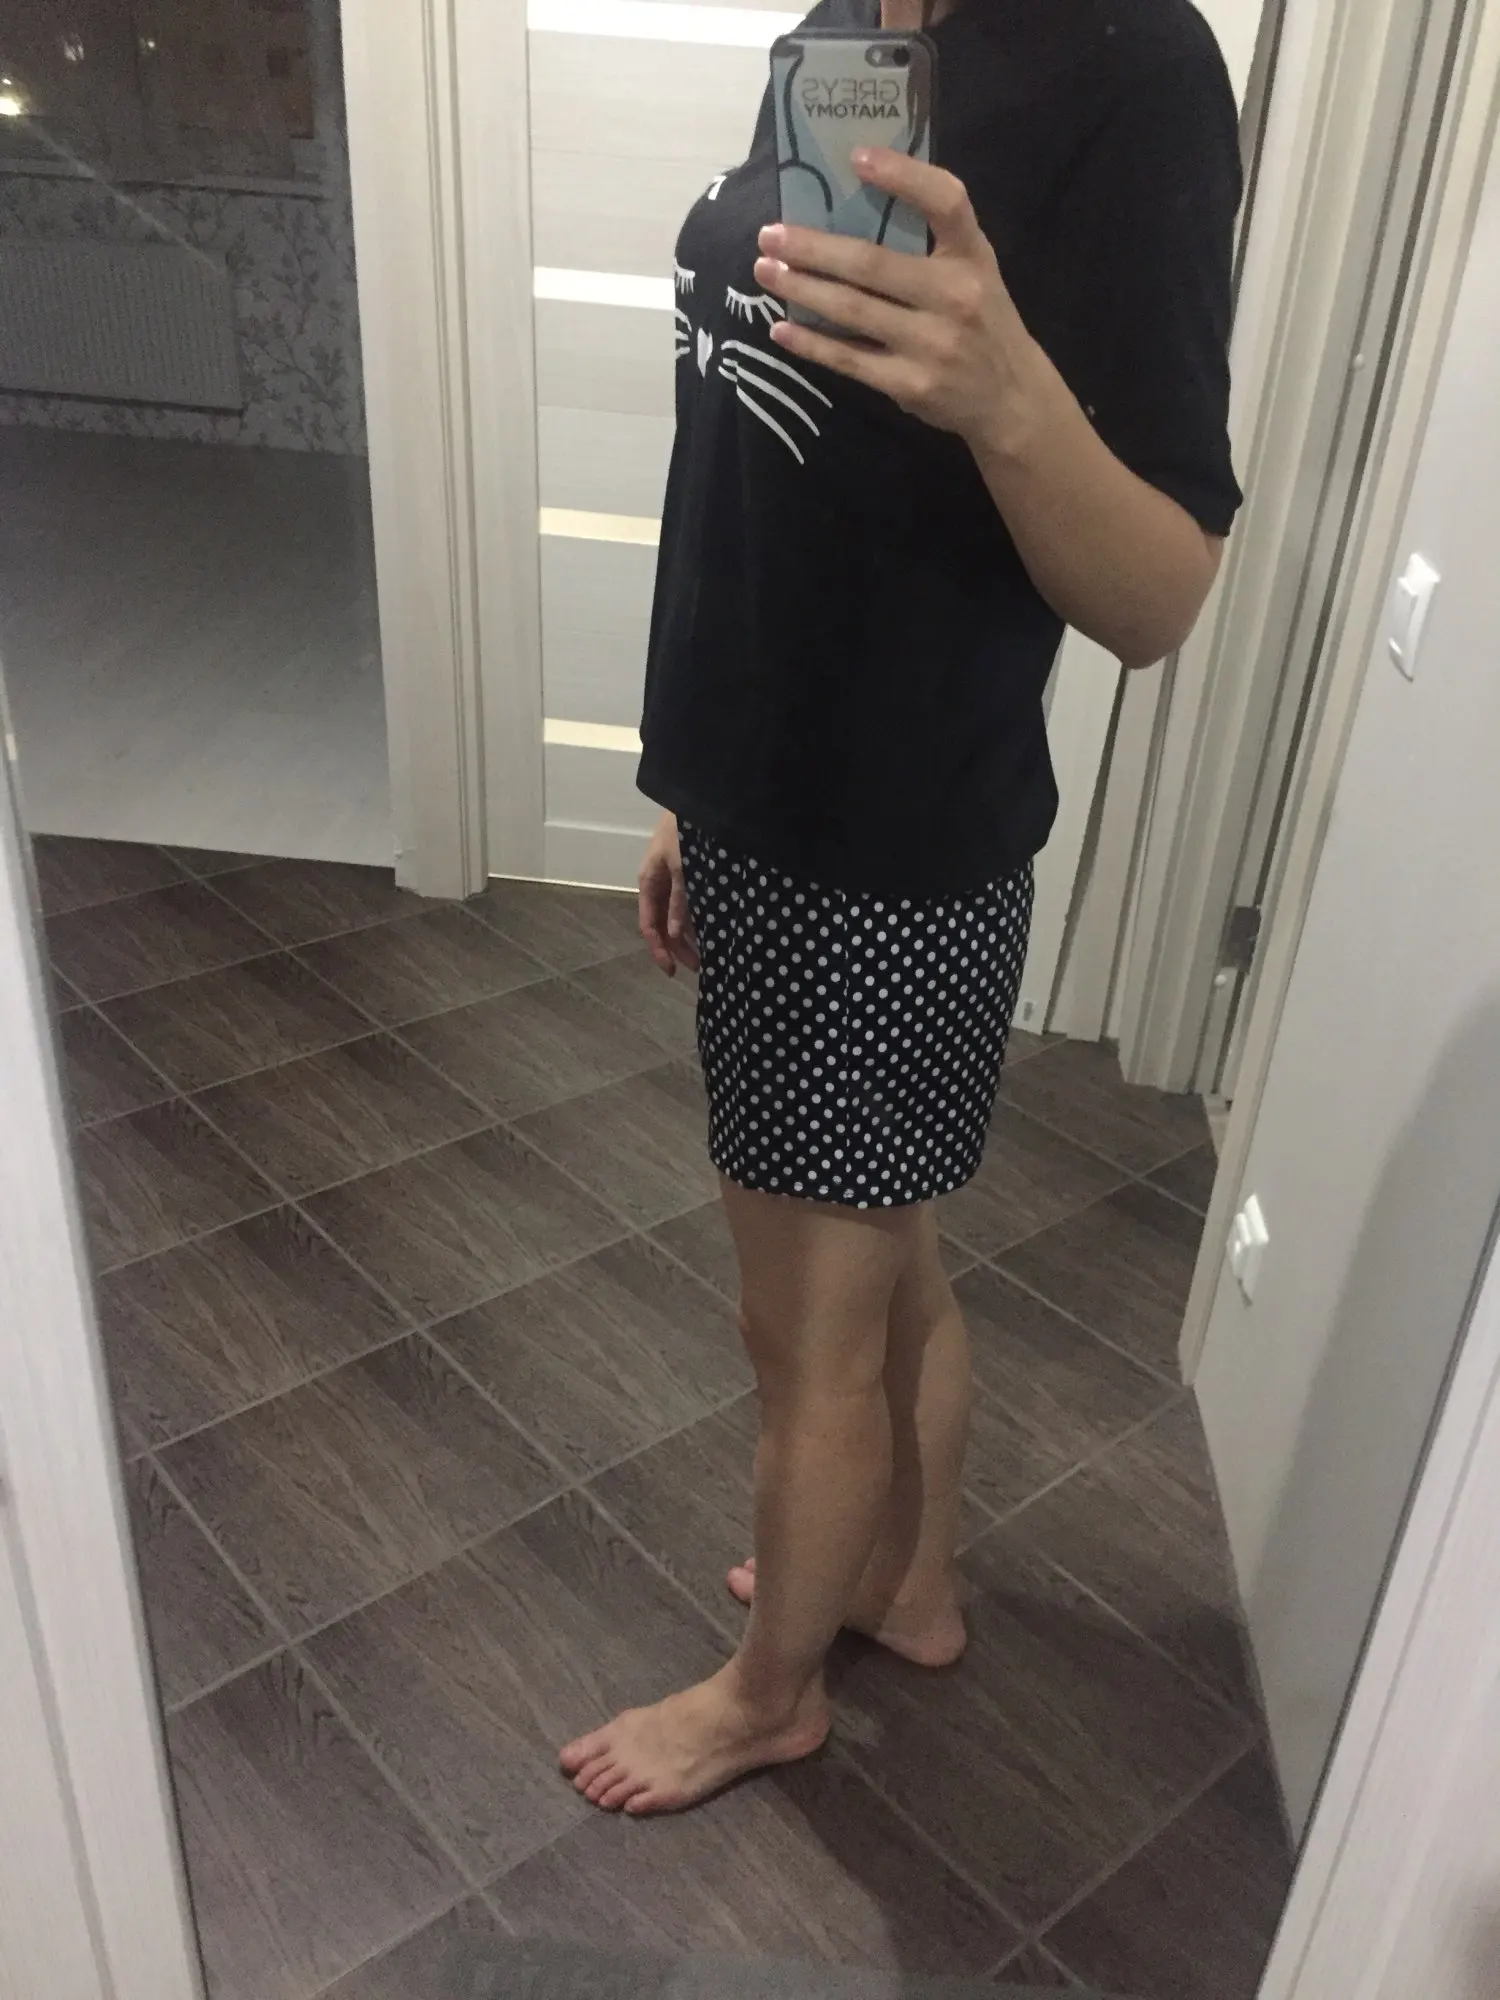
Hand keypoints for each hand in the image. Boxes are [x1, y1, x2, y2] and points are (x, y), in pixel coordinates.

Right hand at [638, 811, 698, 976]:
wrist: (696, 799)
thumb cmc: (685, 831)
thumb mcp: (682, 867)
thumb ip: (679, 901)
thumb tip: (673, 933)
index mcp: (648, 882)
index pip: (649, 925)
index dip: (659, 950)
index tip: (672, 972)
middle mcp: (658, 884)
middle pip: (662, 925)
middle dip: (677, 948)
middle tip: (697, 967)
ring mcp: (672, 879)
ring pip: (675, 916)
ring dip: (688, 936)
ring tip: (705, 955)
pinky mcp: (688, 874)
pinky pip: (688, 904)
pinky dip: (695, 919)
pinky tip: (708, 931)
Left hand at [754, 147, 1045, 450]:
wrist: (1010, 398)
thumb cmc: (981, 320)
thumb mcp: (975, 270)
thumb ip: (930, 241)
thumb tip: (851, 204)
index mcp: (972, 256)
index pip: (947, 202)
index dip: (903, 175)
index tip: (856, 157)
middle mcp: (955, 296)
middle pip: (872, 264)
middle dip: (813, 248)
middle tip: (770, 235)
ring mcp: (932, 344)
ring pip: (852, 310)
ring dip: (801, 288)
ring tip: (766, 271)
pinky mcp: (910, 385)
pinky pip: (850, 359)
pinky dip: (811, 343)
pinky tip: (782, 329)